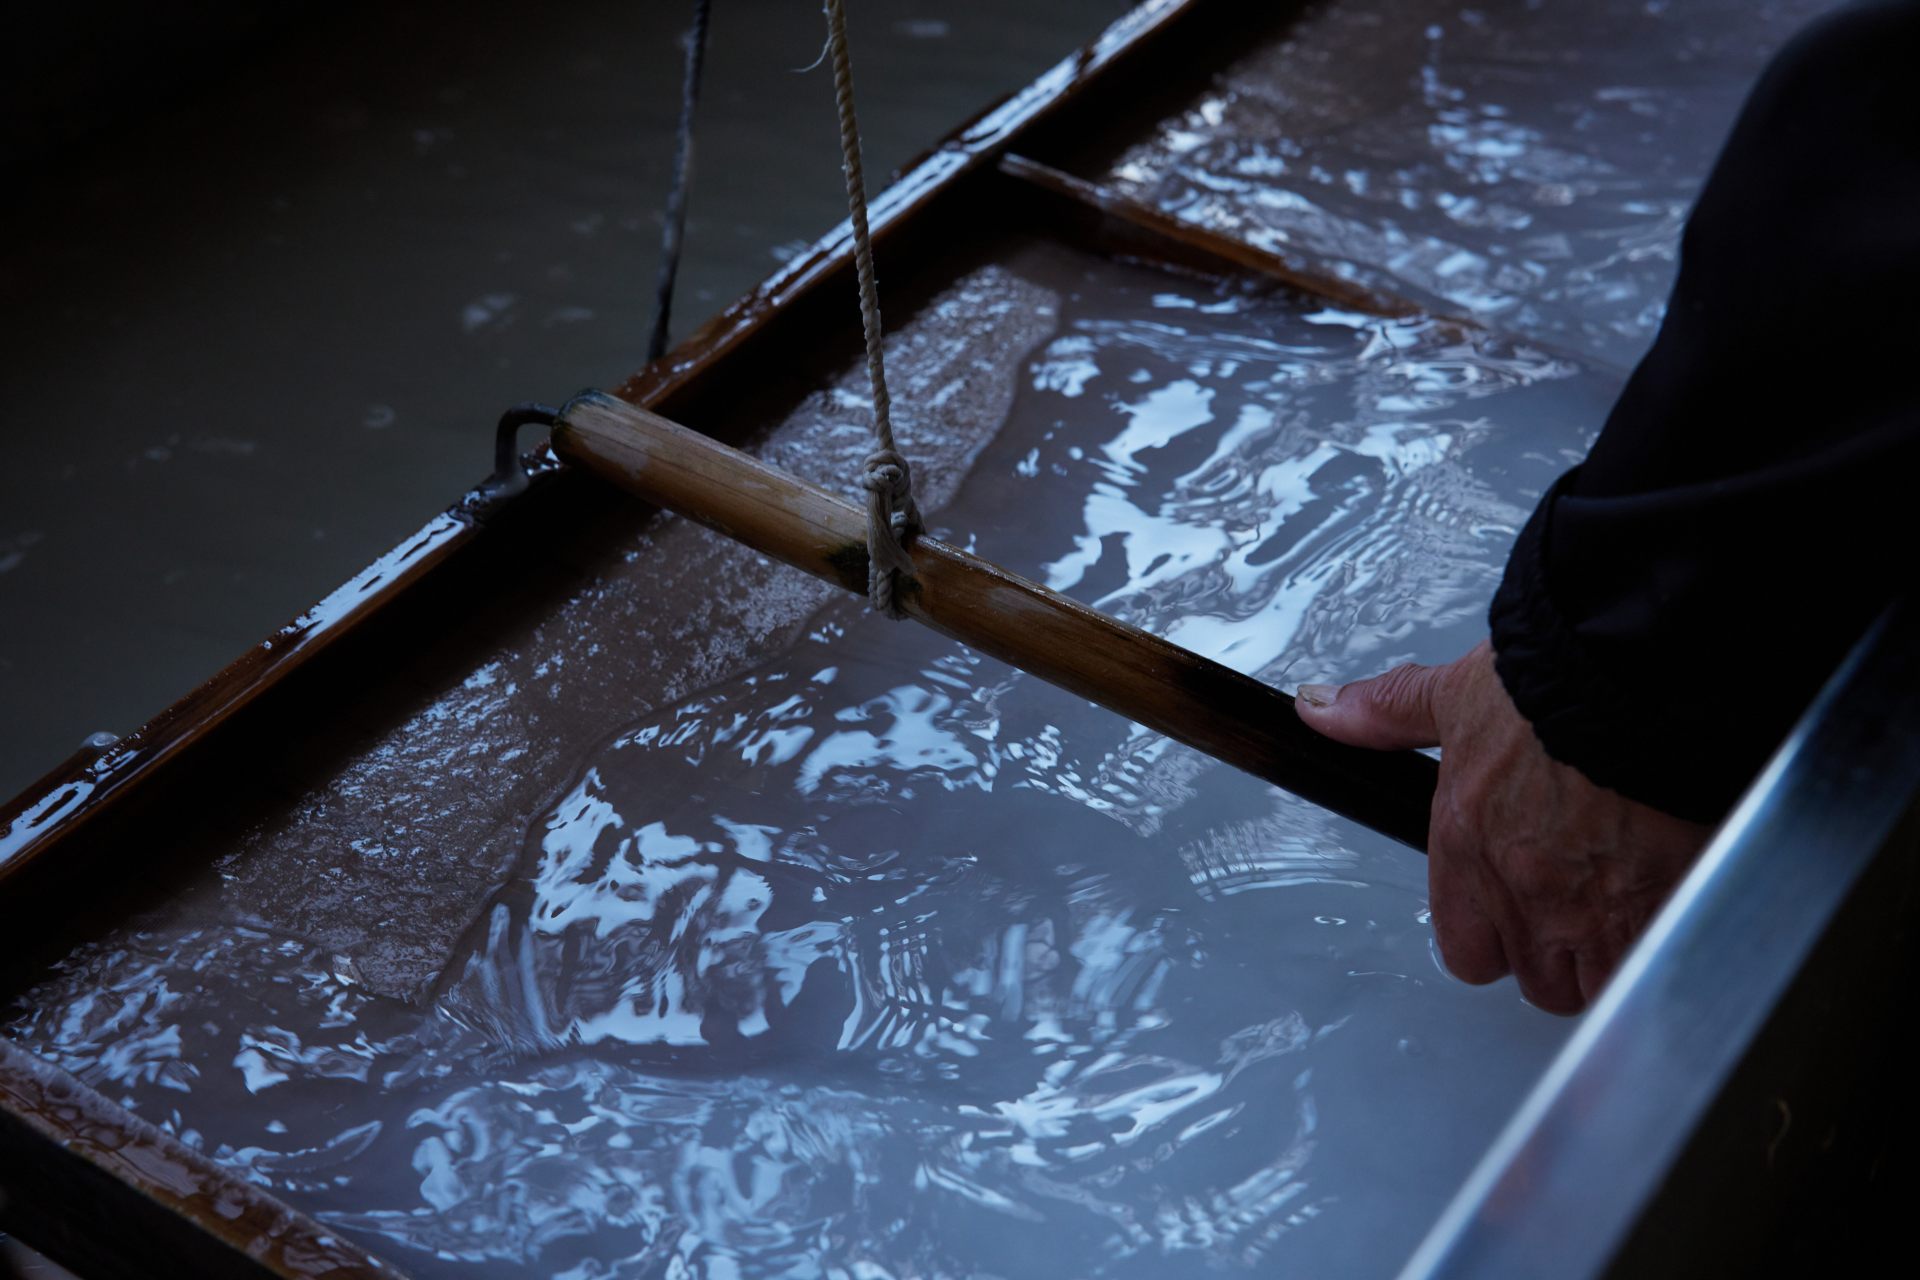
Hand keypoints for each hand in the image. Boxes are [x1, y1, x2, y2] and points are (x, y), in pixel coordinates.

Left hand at [1294, 640, 1710, 1013]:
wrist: (1633, 682)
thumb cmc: (1551, 687)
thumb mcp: (1452, 693)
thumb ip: (1385, 713)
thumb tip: (1320, 709)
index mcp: (1464, 844)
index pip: (1462, 947)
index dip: (1490, 938)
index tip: (1513, 909)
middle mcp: (1520, 892)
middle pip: (1532, 979)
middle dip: (1552, 959)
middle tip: (1576, 912)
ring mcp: (1589, 911)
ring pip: (1589, 986)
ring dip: (1604, 963)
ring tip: (1623, 914)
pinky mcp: (1654, 909)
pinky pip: (1647, 965)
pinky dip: (1656, 947)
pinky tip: (1668, 908)